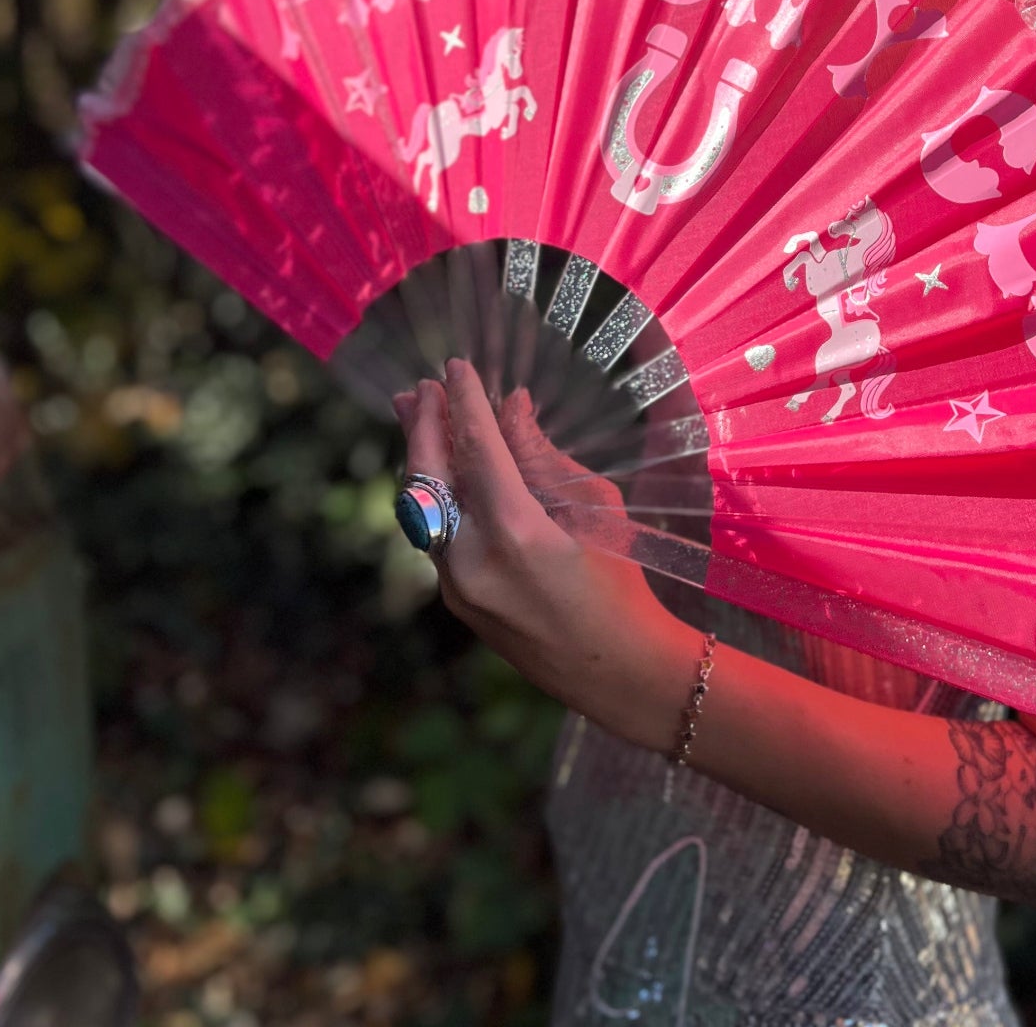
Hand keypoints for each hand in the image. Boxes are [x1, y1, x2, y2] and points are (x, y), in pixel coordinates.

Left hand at [391, 358, 694, 752]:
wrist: (615, 668)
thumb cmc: (621, 581)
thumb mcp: (594, 507)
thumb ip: (542, 457)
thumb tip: (510, 409)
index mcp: (516, 533)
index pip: (478, 449)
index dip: (464, 402)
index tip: (456, 367)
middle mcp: (474, 560)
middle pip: (430, 477)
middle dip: (422, 425)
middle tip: (421, 386)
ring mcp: (457, 585)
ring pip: (422, 506)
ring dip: (420, 457)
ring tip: (414, 414)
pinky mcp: (455, 600)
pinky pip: (434, 532)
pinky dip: (434, 492)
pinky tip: (440, 468)